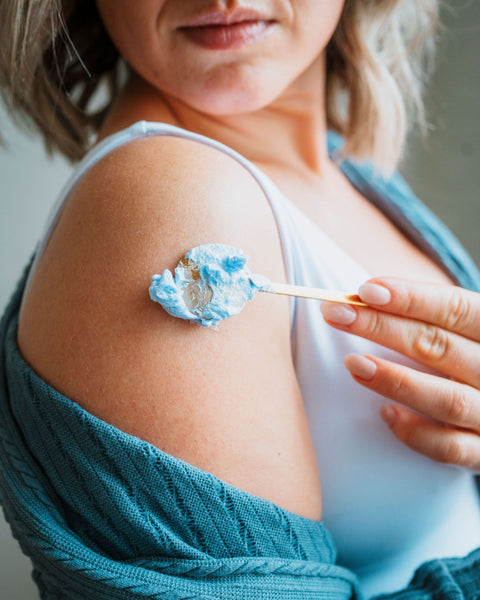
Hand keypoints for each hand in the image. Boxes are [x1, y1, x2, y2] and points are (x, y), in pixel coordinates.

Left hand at [320, 279, 479, 471]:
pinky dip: (415, 432)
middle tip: (336, 315)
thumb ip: (426, 318)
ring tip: (352, 363)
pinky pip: (449, 448)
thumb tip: (363, 299)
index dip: (411, 298)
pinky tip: (384, 414)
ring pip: (447, 400)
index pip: (456, 309)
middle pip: (440, 346)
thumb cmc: (468, 359)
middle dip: (382, 328)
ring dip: (395, 380)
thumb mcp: (460, 332)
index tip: (366, 291)